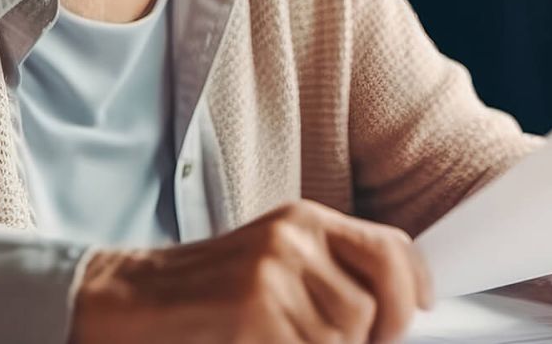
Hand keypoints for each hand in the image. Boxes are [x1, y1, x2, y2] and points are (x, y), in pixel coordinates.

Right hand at [70, 199, 432, 343]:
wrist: (130, 299)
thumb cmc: (205, 293)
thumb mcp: (273, 265)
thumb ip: (326, 275)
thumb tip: (392, 312)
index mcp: (304, 220)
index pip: (390, 246)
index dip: (416, 284)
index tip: (421, 309)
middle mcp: (294, 237)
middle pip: (375, 304)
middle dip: (376, 339)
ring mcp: (272, 272)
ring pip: (344, 336)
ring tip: (285, 343)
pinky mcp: (253, 308)